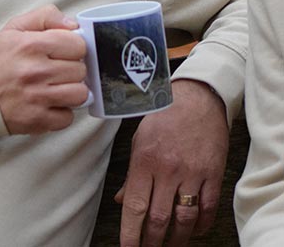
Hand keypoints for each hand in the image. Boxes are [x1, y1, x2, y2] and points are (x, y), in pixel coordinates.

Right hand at [0, 4, 88, 134]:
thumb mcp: (15, 27)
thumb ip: (46, 16)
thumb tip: (73, 25)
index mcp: (31, 45)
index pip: (78, 45)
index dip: (73, 47)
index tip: (64, 51)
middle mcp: (35, 71)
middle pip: (81, 70)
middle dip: (71, 69)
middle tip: (56, 69)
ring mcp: (38, 98)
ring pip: (80, 94)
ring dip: (71, 91)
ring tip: (57, 86)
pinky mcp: (38, 120)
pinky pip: (68, 118)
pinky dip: (62, 112)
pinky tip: (49, 103)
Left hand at [115, 79, 228, 245]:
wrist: (197, 100)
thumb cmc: (164, 116)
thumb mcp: (139, 140)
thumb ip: (131, 173)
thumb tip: (120, 200)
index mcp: (145, 160)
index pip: (135, 205)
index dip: (130, 233)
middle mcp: (168, 169)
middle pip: (159, 219)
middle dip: (152, 242)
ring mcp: (192, 173)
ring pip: (184, 219)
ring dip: (177, 239)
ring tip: (170, 245)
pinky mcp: (213, 174)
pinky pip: (208, 209)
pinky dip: (201, 225)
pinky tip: (195, 231)